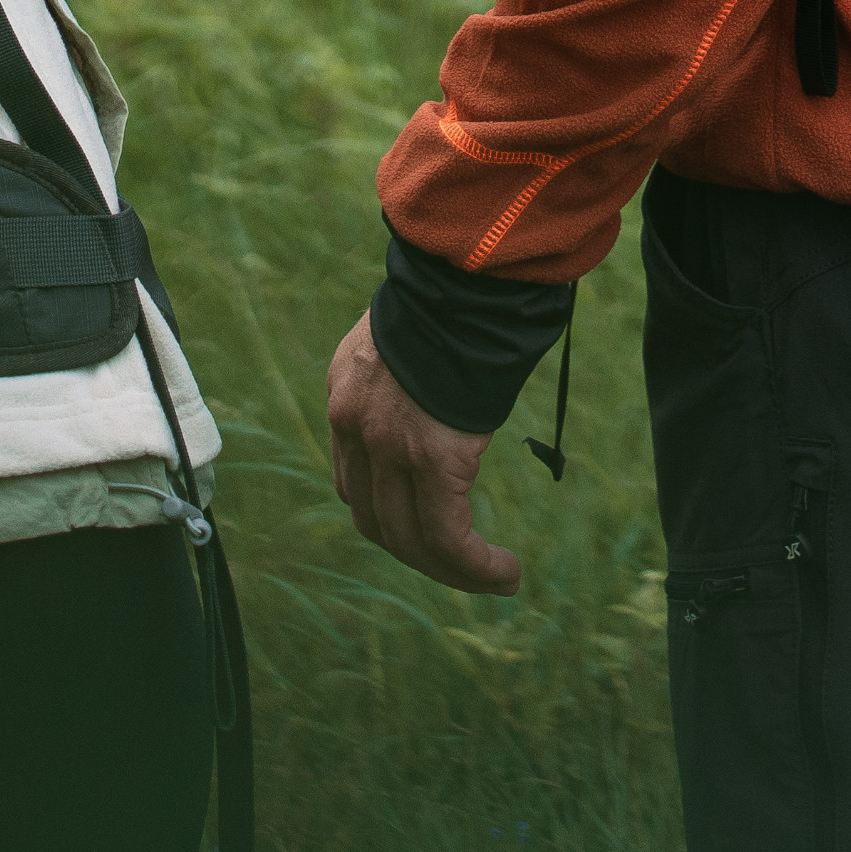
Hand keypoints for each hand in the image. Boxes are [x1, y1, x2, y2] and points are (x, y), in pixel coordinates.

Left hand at [325, 311, 520, 596]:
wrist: (464, 273)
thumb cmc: (458, 292)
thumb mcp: (413, 333)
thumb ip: (414, 373)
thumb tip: (446, 393)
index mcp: (346, 392)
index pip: (352, 479)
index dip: (389, 513)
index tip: (427, 528)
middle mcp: (354, 424)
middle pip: (374, 519)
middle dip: (419, 552)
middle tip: (462, 567)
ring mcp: (387, 445)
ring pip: (409, 539)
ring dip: (452, 571)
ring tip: (495, 578)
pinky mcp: (430, 458)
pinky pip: (447, 537)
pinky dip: (474, 566)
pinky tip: (504, 572)